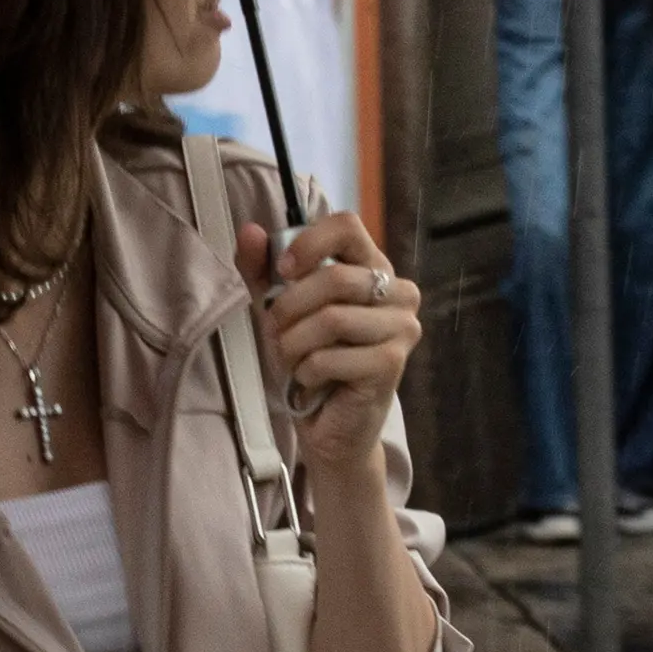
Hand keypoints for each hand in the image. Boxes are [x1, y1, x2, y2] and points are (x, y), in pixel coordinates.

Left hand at [232, 211, 418, 472]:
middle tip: (277, 333)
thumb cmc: (312, 361)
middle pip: (333, 277)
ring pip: (330, 319)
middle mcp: (399, 292)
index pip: (347, 226)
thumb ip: (262, 270)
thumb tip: (250, 232)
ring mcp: (401, 328)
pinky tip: (311, 381)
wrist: (331, 426)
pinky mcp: (392, 362)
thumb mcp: (280, 310)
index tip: (283, 271)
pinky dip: (306, 371)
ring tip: (294, 360)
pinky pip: (330, 357)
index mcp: (373, 267)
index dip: (308, 243)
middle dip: (289, 308)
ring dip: (295, 344)